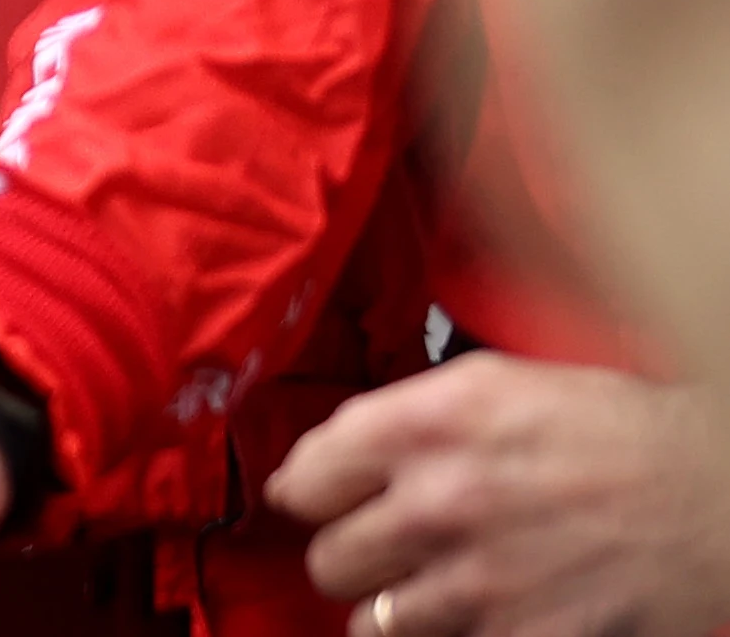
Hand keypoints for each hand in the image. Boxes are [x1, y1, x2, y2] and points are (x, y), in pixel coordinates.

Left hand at [269, 355, 729, 636]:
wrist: (722, 493)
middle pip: (330, 559)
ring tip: (435, 587)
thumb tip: (340, 450)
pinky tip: (484, 612)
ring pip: (373, 621)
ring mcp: (480, 580)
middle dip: (356, 554)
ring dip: (397, 608)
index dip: (312, 492)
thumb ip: (410, 415)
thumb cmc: (625, 430)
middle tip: (389, 548)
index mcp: (428, 425)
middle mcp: (441, 500)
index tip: (322, 501)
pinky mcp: (523, 636)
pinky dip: (456, 636)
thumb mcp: (502, 383)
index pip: (305, 477)